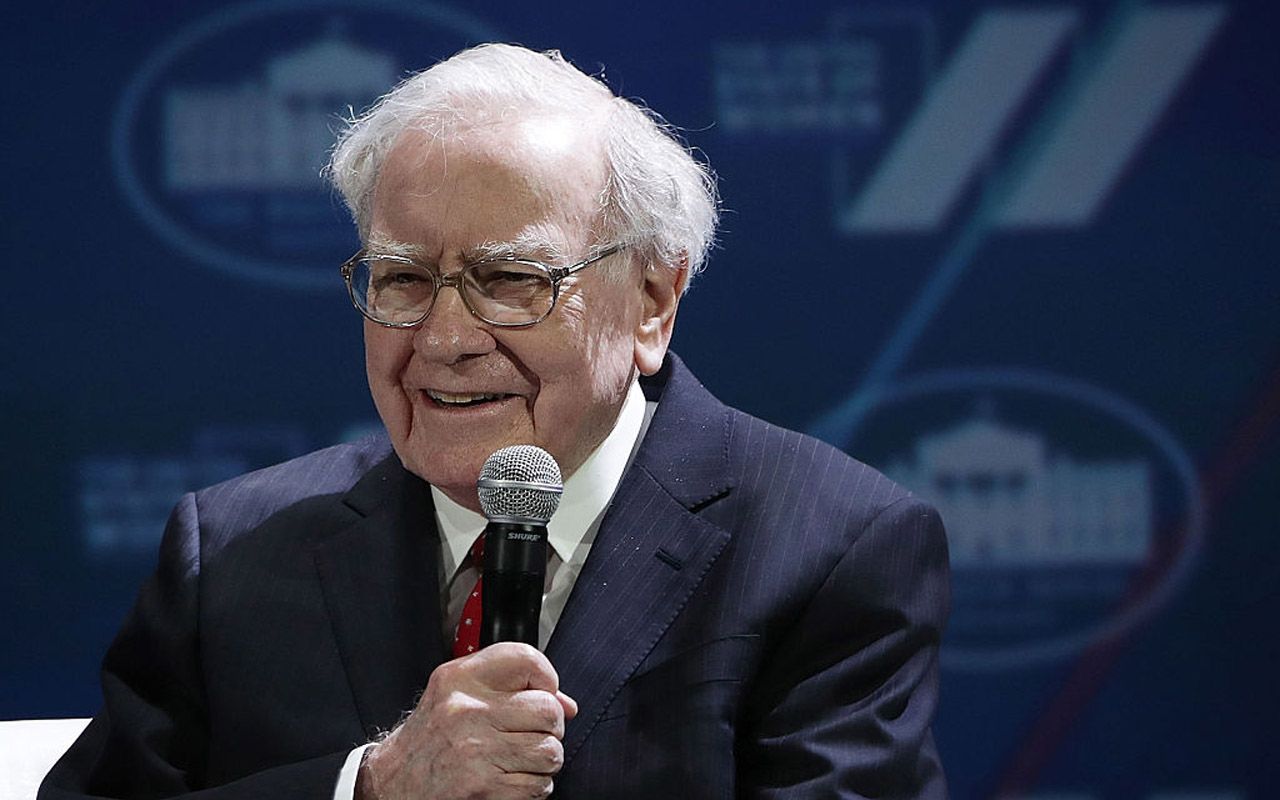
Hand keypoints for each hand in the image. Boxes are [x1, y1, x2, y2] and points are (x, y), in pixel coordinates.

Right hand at [356, 642, 577, 799]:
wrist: (392, 782)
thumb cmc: (432, 737)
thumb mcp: (457, 695)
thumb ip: (509, 688)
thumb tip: (566, 704)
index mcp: (459, 679)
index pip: (526, 659)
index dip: (546, 676)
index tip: (541, 691)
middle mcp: (466, 711)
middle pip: (547, 709)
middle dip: (550, 725)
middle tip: (533, 732)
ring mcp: (475, 750)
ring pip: (550, 751)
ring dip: (544, 759)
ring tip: (522, 758)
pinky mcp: (483, 787)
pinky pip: (538, 785)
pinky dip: (534, 786)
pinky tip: (513, 778)